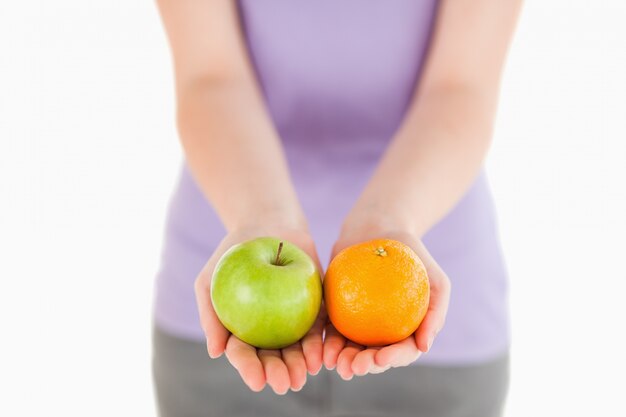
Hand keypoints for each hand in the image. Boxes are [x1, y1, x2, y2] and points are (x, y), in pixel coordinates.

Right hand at [194, 226, 324, 393]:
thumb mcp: (210, 280)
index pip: (244, 354)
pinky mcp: (314, 308)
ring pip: (297, 349)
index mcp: (242, 331)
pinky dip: (319, 343)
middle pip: (273, 357)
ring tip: (302, 376)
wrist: (266, 224)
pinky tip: (320, 356)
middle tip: (284, 384)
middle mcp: (268, 331)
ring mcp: (292, 321)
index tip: (257, 381)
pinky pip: (318, 329)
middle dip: (278, 373)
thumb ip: (209, 315)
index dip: (250, 369)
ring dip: (299, 365)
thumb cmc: (232, 253)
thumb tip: (215, 353)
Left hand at [322, 226, 450, 379]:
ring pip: (350, 348)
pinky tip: (321, 349)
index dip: (392, 360)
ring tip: (335, 363)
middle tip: (353, 367)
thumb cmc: (413, 254)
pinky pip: (330, 328)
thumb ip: (436, 312)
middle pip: (374, 355)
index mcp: (407, 330)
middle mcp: (383, 331)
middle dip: (364, 366)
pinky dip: (326, 341)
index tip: (380, 358)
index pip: (402, 351)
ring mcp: (359, 322)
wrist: (379, 228)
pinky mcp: (337, 310)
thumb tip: (424, 347)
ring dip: (343, 360)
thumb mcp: (436, 280)